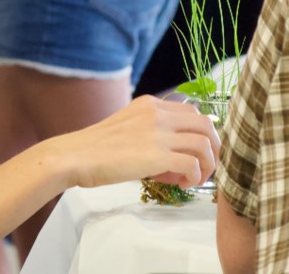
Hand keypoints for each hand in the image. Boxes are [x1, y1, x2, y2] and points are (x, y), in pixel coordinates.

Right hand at [50, 95, 220, 189]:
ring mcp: (158, 133)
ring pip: (204, 143)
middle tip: (206, 166)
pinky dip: (195, 175)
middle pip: (206, 124)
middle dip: (214, 147)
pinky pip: (193, 163)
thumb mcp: (126, 126)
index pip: (192, 111)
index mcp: (150, 104)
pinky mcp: (156, 155)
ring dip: (207, 164)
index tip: (195, 152)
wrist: (75, 156)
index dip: (200, 133)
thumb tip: (171, 153)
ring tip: (194, 178)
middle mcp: (158, 113)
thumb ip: (149, 130)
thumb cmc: (95, 149)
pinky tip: (183, 184)